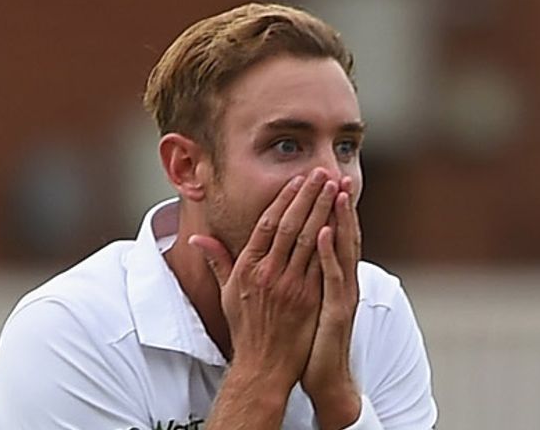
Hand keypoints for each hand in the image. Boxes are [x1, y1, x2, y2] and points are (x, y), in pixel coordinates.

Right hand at [189, 168, 338, 390]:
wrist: (263, 366)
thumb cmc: (245, 329)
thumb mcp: (226, 293)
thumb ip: (218, 261)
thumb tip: (198, 237)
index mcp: (248, 269)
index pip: (267, 225)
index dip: (284, 200)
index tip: (297, 180)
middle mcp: (268, 274)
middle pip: (290, 226)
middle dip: (308, 196)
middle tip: (322, 173)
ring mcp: (291, 286)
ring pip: (309, 240)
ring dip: (324, 211)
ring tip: (336, 188)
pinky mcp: (310, 299)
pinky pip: (322, 264)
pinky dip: (331, 241)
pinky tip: (341, 222)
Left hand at [302, 176, 361, 429]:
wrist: (322, 375)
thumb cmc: (307, 339)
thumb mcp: (298, 302)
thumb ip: (291, 275)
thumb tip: (277, 256)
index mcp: (328, 276)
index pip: (328, 233)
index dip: (323, 208)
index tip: (317, 181)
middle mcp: (339, 280)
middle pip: (340, 234)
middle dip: (336, 204)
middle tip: (335, 174)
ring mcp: (341, 294)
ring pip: (343, 249)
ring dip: (340, 220)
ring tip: (336, 191)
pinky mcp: (337, 309)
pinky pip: (334, 276)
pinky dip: (330, 253)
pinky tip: (325, 232)